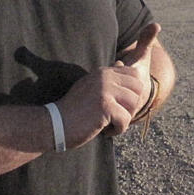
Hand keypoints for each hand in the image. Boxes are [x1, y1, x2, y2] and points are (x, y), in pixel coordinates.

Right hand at [52, 23, 161, 147]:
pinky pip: (125, 120)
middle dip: (131, 105)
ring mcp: (105, 90)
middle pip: (139, 88)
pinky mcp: (105, 106)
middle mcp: (105, 77)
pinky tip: (104, 131)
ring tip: (109, 124)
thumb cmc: (74, 109)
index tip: (120, 105)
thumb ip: (107, 77)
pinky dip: (117, 130)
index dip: (133, 93)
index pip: (135, 75)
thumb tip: (122, 63)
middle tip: (117, 116)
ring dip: (124, 119)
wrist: (54, 124)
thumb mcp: (90, 86)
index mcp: (103, 72)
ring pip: (134, 104)